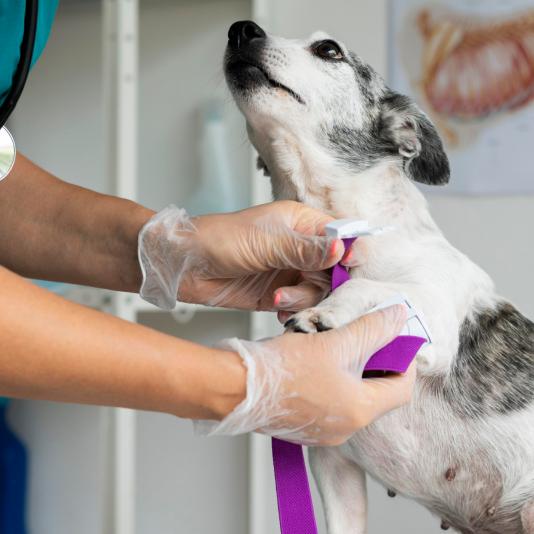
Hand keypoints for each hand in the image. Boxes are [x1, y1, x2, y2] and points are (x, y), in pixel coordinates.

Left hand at [138, 202, 363, 310]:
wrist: (183, 266)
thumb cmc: (216, 240)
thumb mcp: (265, 243)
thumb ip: (305, 249)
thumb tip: (341, 246)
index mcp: (302, 222)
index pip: (341, 235)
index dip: (351, 251)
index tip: (350, 267)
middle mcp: (300, 247)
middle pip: (336, 269)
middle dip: (326, 283)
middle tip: (308, 290)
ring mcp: (290, 271)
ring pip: (320, 291)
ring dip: (304, 299)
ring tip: (279, 299)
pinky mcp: (279, 293)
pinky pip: (301, 306)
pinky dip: (294, 311)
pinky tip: (277, 309)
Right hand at [194, 305, 415, 445]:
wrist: (234, 387)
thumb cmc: (281, 368)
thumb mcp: (335, 340)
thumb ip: (372, 328)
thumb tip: (398, 316)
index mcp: (359, 411)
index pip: (403, 388)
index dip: (405, 361)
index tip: (397, 339)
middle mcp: (345, 429)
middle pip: (378, 394)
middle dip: (377, 363)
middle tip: (368, 336)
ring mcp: (324, 432)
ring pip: (353, 397)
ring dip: (353, 371)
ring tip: (339, 344)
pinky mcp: (305, 427)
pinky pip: (331, 404)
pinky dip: (333, 382)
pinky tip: (318, 360)